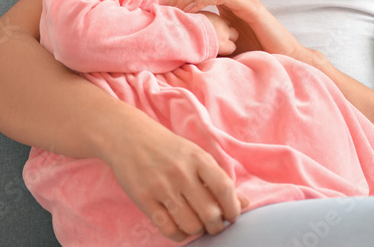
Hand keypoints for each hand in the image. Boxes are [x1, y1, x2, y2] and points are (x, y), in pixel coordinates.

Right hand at [99, 113, 248, 239]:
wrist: (129, 137)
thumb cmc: (168, 148)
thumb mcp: (195, 155)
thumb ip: (218, 179)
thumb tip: (244, 204)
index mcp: (198, 158)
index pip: (224, 188)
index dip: (234, 208)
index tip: (232, 215)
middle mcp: (181, 172)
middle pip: (210, 213)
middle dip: (216, 225)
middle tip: (214, 224)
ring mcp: (162, 187)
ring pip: (191, 225)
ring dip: (198, 230)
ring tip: (196, 224)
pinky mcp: (144, 199)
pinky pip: (168, 229)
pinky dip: (179, 235)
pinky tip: (180, 228)